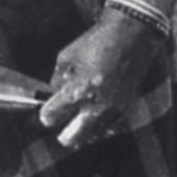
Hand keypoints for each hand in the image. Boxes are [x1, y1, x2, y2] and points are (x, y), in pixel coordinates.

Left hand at [38, 8, 162, 150]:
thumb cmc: (96, 44)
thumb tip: (52, 98)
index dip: (44, 115)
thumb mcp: (65, 59)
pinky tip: (94, 114)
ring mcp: (115, 110)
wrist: (132, 37)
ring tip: (77, 117)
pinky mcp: (127, 109)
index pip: (51, 118)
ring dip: (81, 130)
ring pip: (91, 136)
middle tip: (60, 122)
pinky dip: (99, 125)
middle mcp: (97, 106)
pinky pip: (108, 129)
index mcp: (78, 91)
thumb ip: (56, 83)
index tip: (44, 111)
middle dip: (61, 132)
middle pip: (71, 139)